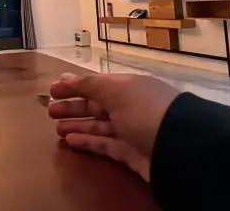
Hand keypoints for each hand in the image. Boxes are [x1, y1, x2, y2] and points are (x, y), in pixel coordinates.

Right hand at [48, 73, 179, 181]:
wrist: (180, 147)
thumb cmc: (145, 110)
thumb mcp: (116, 90)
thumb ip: (88, 84)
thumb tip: (64, 77)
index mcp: (127, 87)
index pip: (96, 84)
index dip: (74, 86)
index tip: (52, 90)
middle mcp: (129, 106)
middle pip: (96, 105)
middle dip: (73, 106)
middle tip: (49, 110)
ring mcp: (130, 130)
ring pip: (98, 126)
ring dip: (77, 124)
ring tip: (55, 127)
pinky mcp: (130, 153)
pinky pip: (104, 145)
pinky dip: (87, 142)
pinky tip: (70, 140)